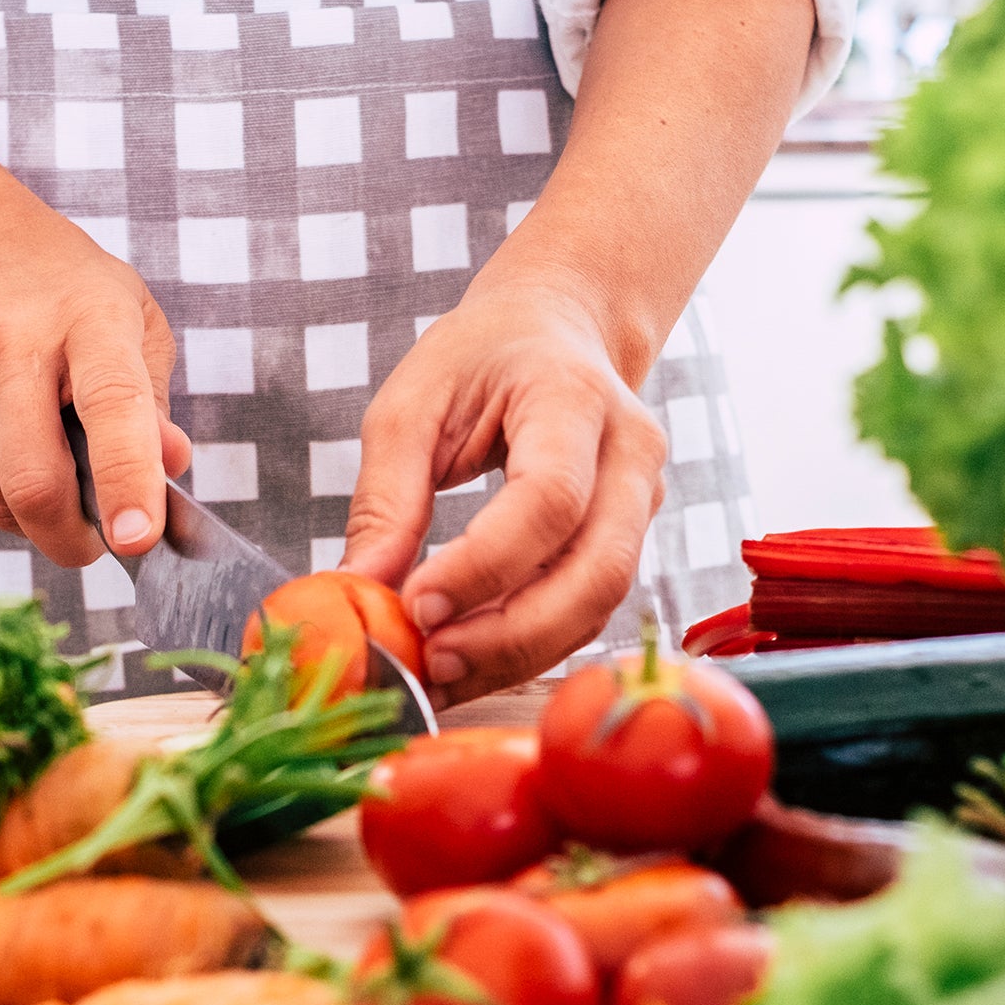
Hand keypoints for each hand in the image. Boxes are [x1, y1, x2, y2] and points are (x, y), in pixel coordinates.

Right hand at [0, 178, 190, 565]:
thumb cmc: (59, 283)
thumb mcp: (130, 317)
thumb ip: (151, 402)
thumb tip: (171, 468)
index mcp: (90, 319)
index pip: (114, 409)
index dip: (127, 482)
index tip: (137, 540)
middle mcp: (15, 342)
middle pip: (35, 481)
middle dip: (69, 539)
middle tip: (94, 544)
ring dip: (31, 519)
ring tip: (54, 480)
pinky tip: (8, 455)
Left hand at [342, 281, 666, 705]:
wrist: (557, 331)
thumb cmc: (481, 357)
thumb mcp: (413, 403)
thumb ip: (386, 496)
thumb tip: (359, 588)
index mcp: (574, 396)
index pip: (549, 499)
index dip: (485, 565)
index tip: (416, 604)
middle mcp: (630, 452)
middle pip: (597, 569)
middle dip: (511, 633)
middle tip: (432, 661)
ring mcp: (644, 499)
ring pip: (600, 604)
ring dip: (519, 655)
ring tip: (440, 673)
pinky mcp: (630, 538)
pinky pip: (589, 610)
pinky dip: (528, 648)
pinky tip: (468, 661)